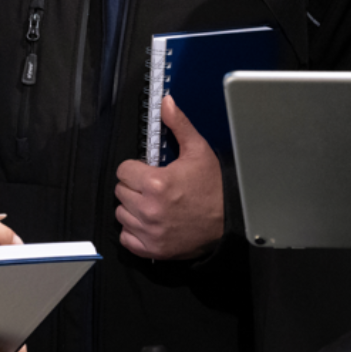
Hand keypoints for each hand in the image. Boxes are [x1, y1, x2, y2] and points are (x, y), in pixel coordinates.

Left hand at [114, 95, 224, 259]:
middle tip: (153, 187)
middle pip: (120, 191)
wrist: (230, 220)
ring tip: (153, 203)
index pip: (123, 171)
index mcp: (157, 184)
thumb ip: (178, 125)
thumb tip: (166, 102)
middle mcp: (150, 210)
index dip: (136, 168)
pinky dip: (134, 231)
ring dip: (133, 208)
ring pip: (121, 214)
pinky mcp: (152, 249)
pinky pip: (126, 238)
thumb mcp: (198, 150)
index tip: (148, 171)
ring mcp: (150, 232)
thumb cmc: (214, 187)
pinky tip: (150, 222)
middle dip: (134, 186)